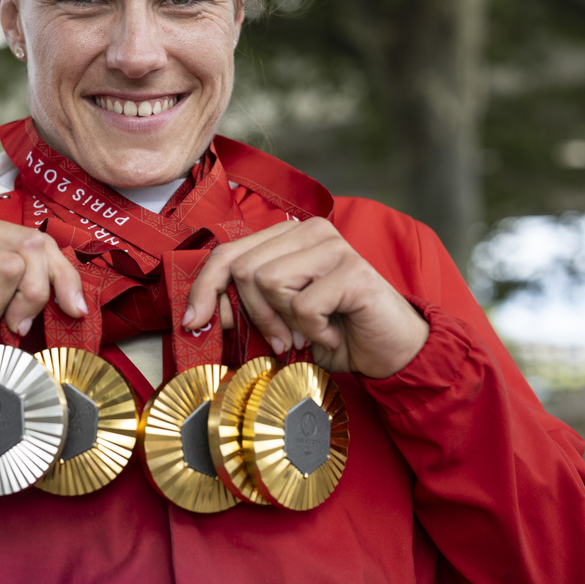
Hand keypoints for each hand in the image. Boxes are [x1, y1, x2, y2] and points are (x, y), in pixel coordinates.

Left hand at [183, 217, 427, 377]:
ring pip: (268, 281)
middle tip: (280, 339)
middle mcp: (310, 231)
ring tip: (309, 333)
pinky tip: (333, 333)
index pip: (228, 251)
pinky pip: (303, 304)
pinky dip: (313, 331)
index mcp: (288, 237)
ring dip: (283, 322)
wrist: (390, 352)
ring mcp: (334, 246)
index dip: (205, 287)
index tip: (194, 321)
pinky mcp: (353, 269)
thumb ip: (244, 307)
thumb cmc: (333, 333)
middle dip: (252, 314)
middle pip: (243, 267)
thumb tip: (200, 313)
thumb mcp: (278, 320)